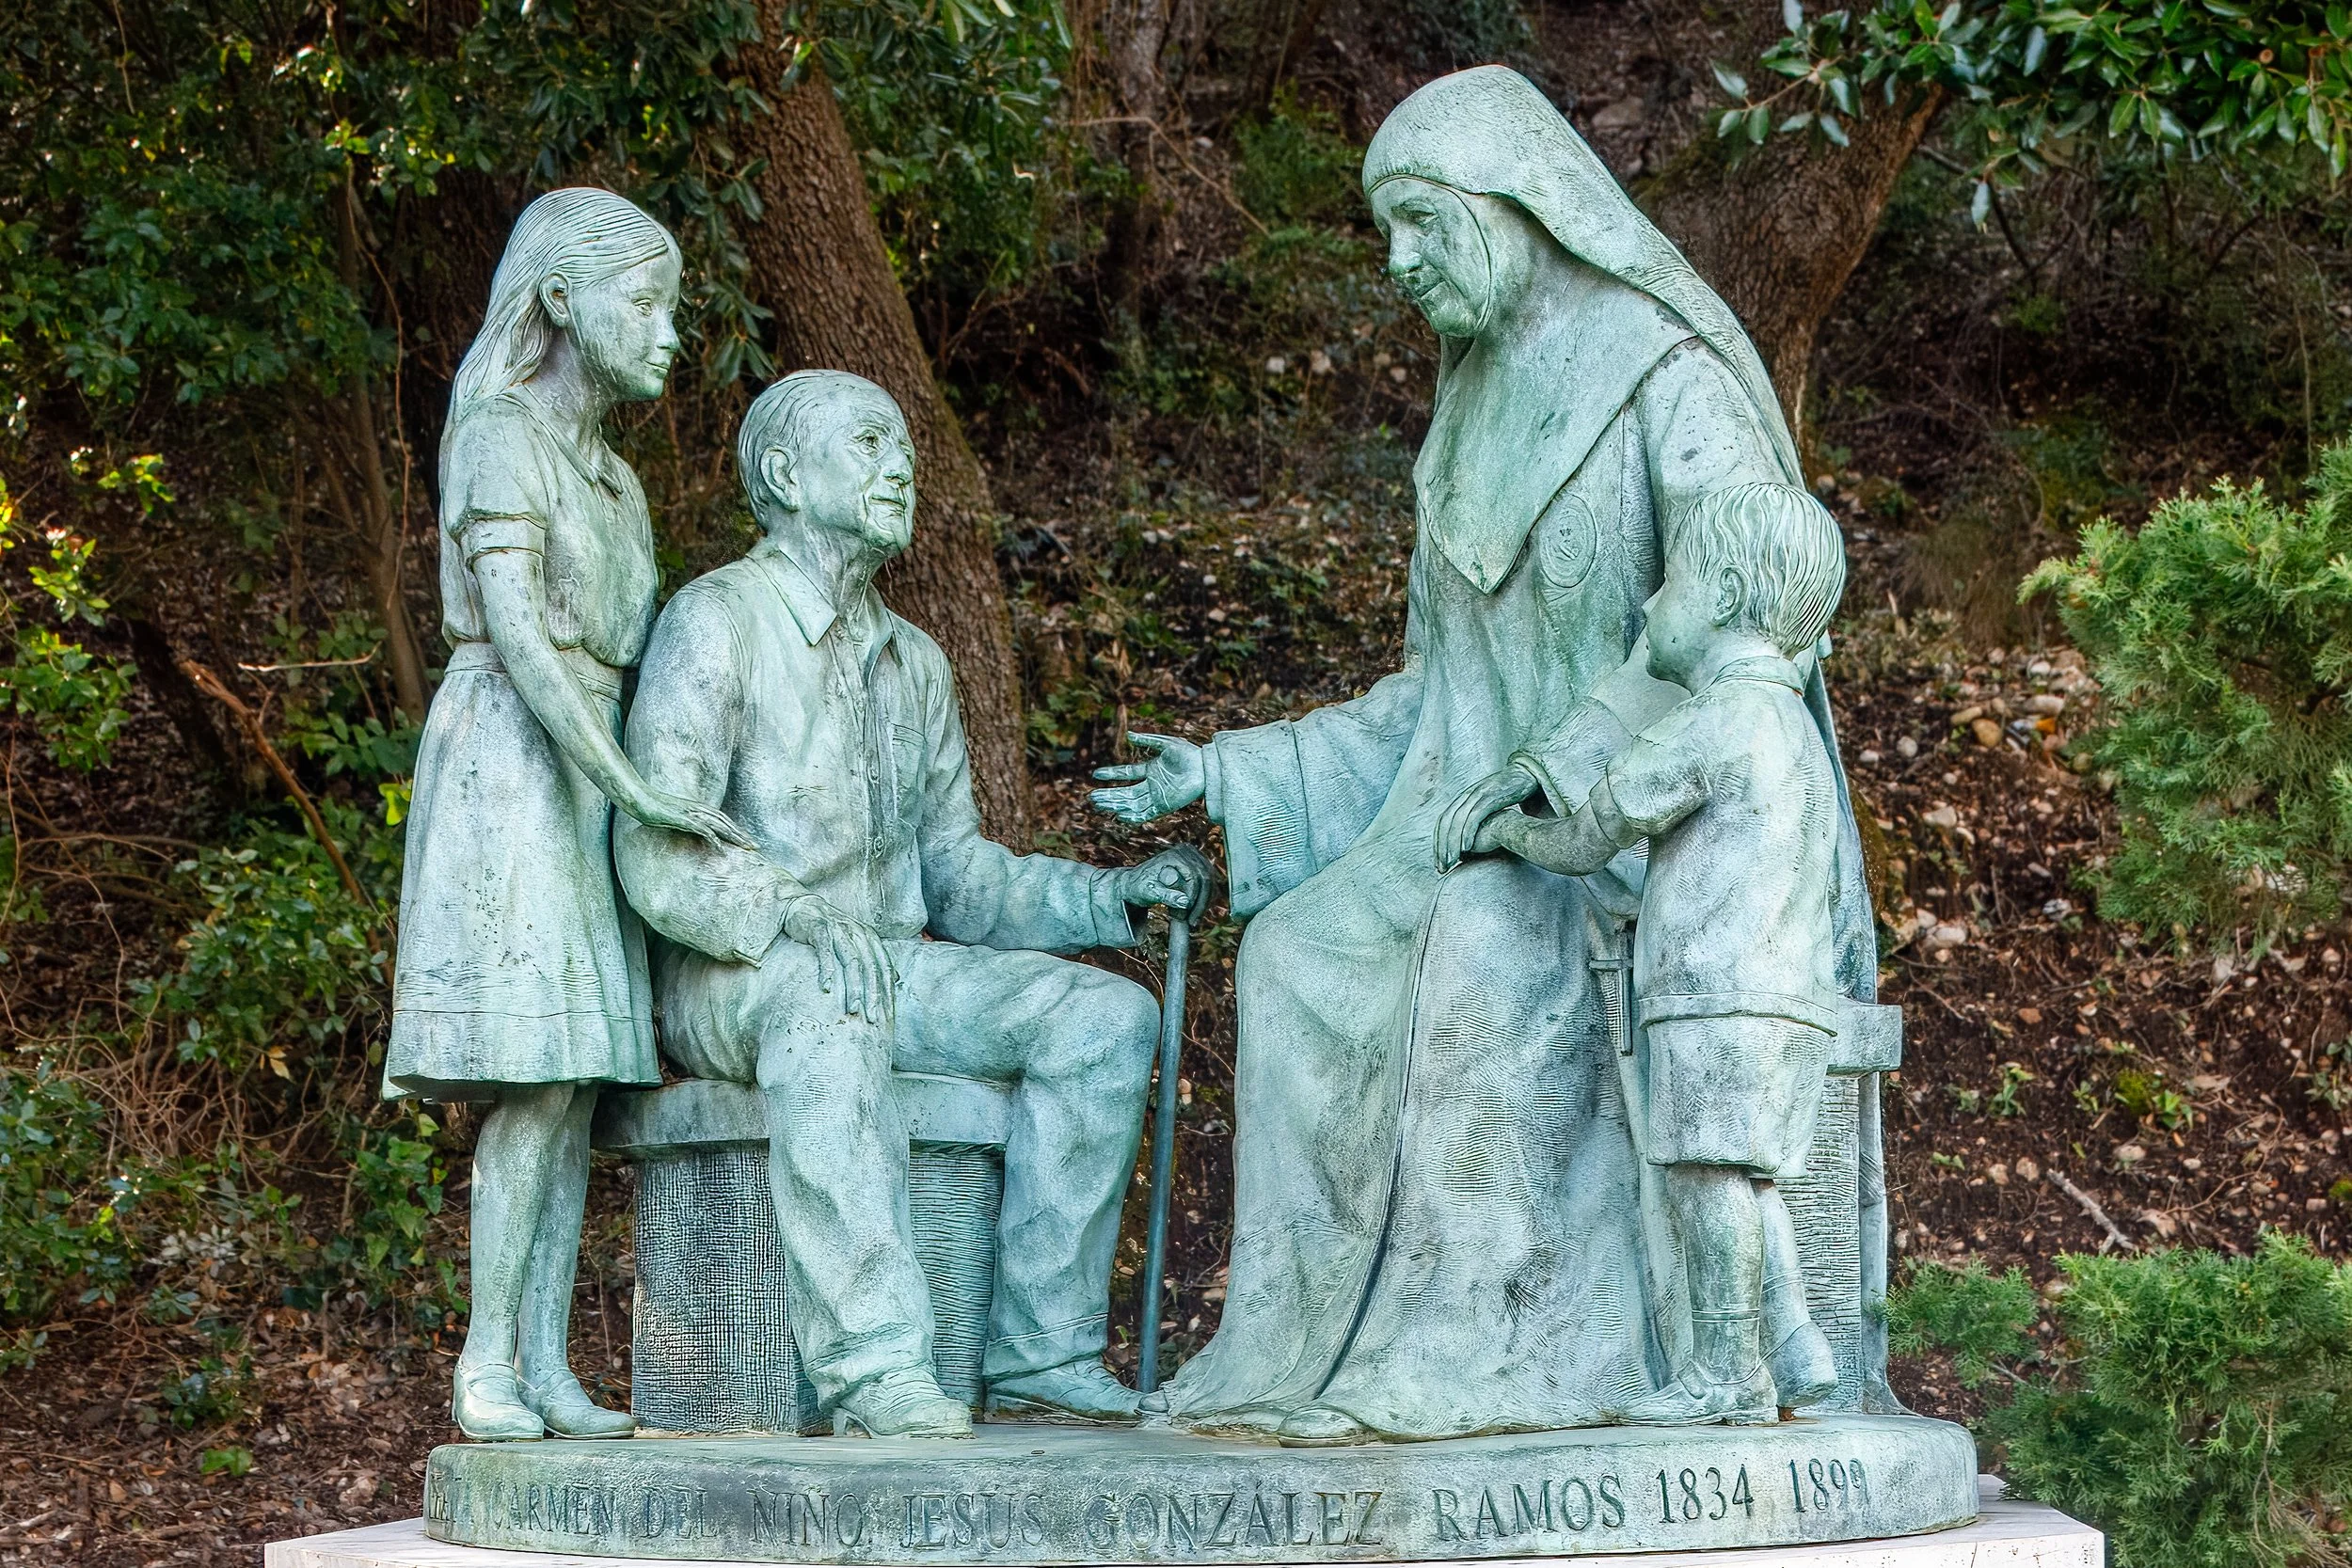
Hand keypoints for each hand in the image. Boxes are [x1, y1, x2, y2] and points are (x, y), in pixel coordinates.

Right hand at [633, 789, 759, 852]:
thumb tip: (691, 830)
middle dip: (741, 835)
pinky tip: (722, 849)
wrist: (639, 799)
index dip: (735, 830)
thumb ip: (684, 821)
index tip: (746, 841)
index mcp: (698, 808)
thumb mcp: (673, 816)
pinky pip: (703, 830)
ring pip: (720, 825)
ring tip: (747, 848)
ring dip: (734, 837)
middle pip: (726, 822)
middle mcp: (698, 808)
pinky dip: (714, 839)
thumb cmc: (653, 807)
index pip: (722, 819)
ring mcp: (692, 812)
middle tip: (755, 847)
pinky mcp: (684, 818)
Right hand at [782, 896, 896, 1025]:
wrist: (802, 907)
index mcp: (870, 938)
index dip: (887, 992)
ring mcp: (840, 930)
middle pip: (871, 968)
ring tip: (852, 1009)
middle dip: (872, 995)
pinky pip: (826, 952)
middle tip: (871, 1018)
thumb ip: (875, 959)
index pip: (884, 967)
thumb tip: (895, 979)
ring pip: (852, 962)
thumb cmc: (830, 929)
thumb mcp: (856, 941)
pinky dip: (827, 970)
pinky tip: (826, 988)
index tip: (887, 1015)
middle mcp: (858, 933)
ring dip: (854, 987)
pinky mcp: (820, 929)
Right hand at [1090, 733, 1204, 823]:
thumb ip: (1147, 740)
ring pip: (1131, 803)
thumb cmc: (1189, 754)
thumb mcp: (1165, 743)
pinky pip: (1145, 814)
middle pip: (1125, 792)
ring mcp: (1157, 796)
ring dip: (1115, 805)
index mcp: (1151, 769)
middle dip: (1108, 795)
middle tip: (1091, 797)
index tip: (1095, 774)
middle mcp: (1152, 784)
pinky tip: (1119, 815)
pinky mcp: (1164, 806)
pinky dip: (1132, 816)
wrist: (1205, 768)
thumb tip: (1129, 735)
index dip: (1111, 774)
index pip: (1127, 774)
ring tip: (1098, 804)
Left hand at [1117, 845, 1212, 920]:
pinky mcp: (1197, 865)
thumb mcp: (1149, 893)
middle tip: (1191, 923)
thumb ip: (1167, 896)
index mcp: (1174, 855)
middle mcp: (1187, 852)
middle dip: (1200, 904)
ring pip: (1209, 883)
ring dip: (1203, 904)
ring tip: (1191, 921)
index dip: (1192, 899)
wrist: (1135, 883)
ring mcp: (1194, 857)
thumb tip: (1185, 902)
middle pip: (1205, 879)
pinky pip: (1208, 884)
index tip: (1185, 918)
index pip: (1193, 877)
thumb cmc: (1139, 887)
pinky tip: (1194, 913)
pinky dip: (1203, 900)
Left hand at [1433, 762, 1537, 870]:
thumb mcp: (1487, 804)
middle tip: (1441, 867)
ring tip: (1450, 861)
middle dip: (1441, 846)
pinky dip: (1467, 832)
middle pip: (1446, 822)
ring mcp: (1478, 794)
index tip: (1439, 862)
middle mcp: (1466, 795)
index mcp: (1463, 798)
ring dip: (1452, 842)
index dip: (1438, 842)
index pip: (1443, 822)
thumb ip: (1476, 817)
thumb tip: (1469, 838)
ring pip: (1457, 821)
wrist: (1525, 773)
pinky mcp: (1490, 796)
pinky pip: (1474, 816)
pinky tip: (1466, 848)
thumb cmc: (1508, 793)